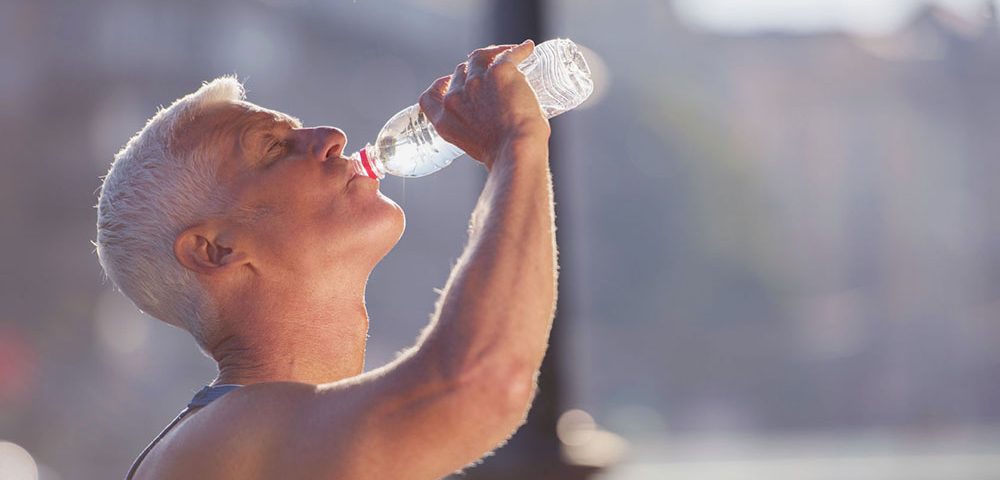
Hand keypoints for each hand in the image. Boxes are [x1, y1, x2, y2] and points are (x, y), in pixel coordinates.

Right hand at [419, 40, 550, 170]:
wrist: (516, 151)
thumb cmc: (503, 155)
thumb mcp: (474, 148)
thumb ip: (475, 133)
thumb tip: (496, 126)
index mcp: (445, 120)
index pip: (430, 96)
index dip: (441, 86)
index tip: (451, 83)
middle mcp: (455, 98)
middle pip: (460, 73)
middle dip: (474, 72)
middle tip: (492, 76)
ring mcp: (475, 82)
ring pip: (480, 57)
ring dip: (493, 54)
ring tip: (509, 56)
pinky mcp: (499, 72)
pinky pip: (507, 54)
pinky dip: (518, 50)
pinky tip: (527, 49)